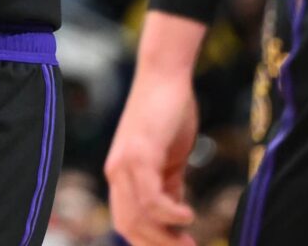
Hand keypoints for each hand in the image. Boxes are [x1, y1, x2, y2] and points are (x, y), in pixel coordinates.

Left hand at [105, 70, 197, 245]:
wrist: (165, 78)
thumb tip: (177, 216)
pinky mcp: (139, 154)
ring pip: (138, 217)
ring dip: (166, 237)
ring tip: (191, 241)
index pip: (126, 222)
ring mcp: (125, 163)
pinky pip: (149, 198)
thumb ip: (169, 187)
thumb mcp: (169, 160)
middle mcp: (116, 172)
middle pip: (128, 226)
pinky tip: (188, 216)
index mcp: (121, 176)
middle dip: (159, 245)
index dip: (150, 242)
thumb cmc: (169, 116)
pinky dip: (169, 214)